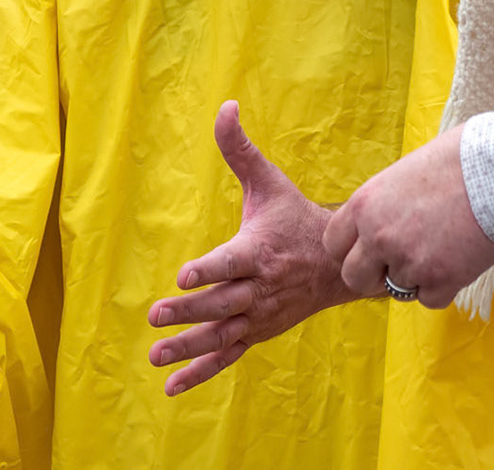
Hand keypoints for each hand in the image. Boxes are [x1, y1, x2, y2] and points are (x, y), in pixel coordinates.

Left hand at [147, 102, 359, 395]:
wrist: (338, 265)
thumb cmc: (295, 217)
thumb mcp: (270, 181)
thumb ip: (240, 149)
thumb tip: (225, 106)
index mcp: (260, 250)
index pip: (231, 261)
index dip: (208, 269)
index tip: (183, 275)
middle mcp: (259, 288)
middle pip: (221, 302)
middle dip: (189, 311)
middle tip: (156, 315)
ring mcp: (258, 316)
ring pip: (221, 335)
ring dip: (189, 347)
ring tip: (156, 356)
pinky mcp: (257, 333)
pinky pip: (228, 356)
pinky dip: (202, 373)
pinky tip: (172, 386)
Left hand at [321, 125, 493, 309]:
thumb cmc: (457, 160)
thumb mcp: (403, 174)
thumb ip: (383, 204)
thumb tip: (380, 224)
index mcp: (364, 205)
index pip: (333, 244)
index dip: (351, 250)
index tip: (369, 249)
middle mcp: (378, 236)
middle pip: (354, 278)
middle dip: (373, 276)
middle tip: (398, 262)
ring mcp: (408, 262)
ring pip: (397, 289)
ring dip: (415, 276)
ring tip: (442, 245)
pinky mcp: (440, 280)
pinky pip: (430, 299)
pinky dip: (444, 286)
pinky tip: (459, 257)